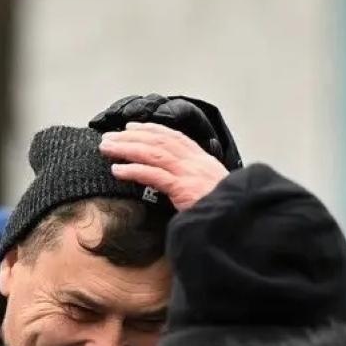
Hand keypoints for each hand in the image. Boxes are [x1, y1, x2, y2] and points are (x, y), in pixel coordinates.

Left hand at [99, 122, 230, 210]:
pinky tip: (118, 170)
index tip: (133, 127)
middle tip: (109, 136)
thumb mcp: (215, 188)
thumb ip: (197, 181)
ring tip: (107, 148)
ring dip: (127, 149)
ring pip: (152, 154)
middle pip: (158, 142)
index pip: (174, 138)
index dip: (151, 130)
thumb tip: (180, 181)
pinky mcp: (182, 188)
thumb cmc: (225, 208)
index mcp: (202, 160)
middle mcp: (194, 162)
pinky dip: (134, 171)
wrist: (238, 219)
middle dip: (131, 137)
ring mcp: (188, 174)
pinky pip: (154, 176)